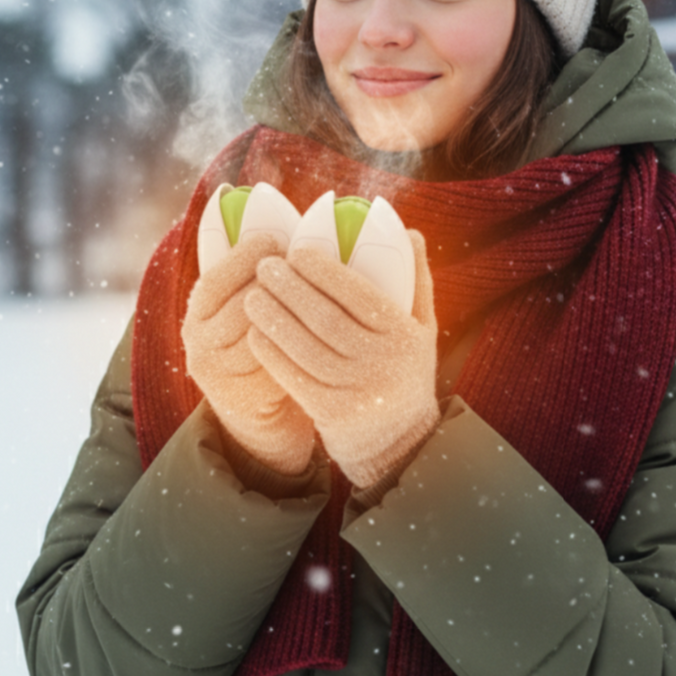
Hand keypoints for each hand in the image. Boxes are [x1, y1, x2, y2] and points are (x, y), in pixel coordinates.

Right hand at [181, 231, 315, 475]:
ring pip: (256, 334)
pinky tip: (315, 333)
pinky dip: (292, 348)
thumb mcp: (247, 302)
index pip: (216, 279)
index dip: (245, 256)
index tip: (277, 239)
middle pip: (239, 306)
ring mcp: (215, 369)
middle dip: (274, 283)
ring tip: (316, 296)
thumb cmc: (261, 336)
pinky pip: (269, 367)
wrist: (255, 402)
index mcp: (199, 308)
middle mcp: (198, 338)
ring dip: (288, 313)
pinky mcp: (236, 395)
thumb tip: (287, 225)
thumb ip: (258, 274)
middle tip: (303, 268)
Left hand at [245, 230, 439, 488]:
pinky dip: (271, 352)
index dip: (323, 271)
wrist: (401, 441)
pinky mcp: (330, 412)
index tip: (296, 250)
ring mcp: (354, 389)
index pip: (358, 294)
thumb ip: (417, 282)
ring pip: (304, 346)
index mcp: (403, 334)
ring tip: (253, 294)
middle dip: (289, 288)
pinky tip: (256, 332)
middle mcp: (381, 362)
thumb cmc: (406, 371)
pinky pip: (293, 375)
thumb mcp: (422, 329)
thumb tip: (412, 233)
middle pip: (325, 318)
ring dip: (273, 317)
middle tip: (265, 266)